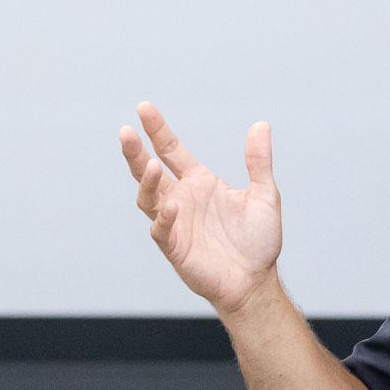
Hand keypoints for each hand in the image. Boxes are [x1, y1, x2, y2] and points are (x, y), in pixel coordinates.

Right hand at [119, 101, 281, 314]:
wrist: (256, 281)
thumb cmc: (258, 241)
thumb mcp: (264, 194)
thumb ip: (259, 162)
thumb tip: (261, 125)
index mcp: (199, 183)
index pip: (170, 150)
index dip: (157, 130)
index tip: (143, 108)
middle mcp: (181, 199)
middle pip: (148, 171)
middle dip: (135, 152)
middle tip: (125, 132)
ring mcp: (175, 223)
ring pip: (148, 198)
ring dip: (146, 182)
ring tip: (150, 165)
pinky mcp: (175, 248)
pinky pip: (162, 230)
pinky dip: (164, 218)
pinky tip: (171, 206)